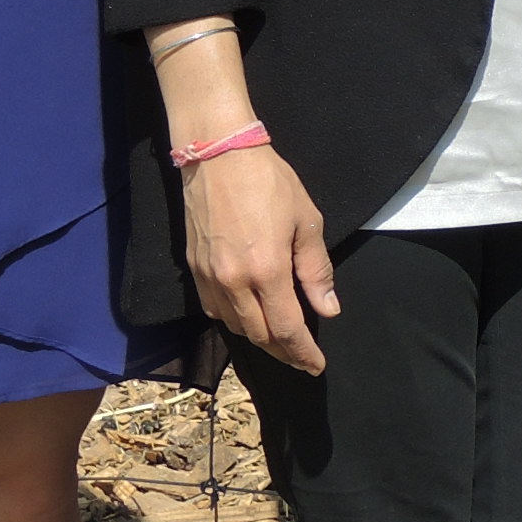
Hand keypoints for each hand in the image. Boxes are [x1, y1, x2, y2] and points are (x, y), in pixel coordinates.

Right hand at [181, 144, 339, 376]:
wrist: (218, 156)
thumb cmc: (270, 183)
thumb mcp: (307, 222)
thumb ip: (316, 271)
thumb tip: (327, 310)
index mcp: (266, 271)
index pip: (286, 329)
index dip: (302, 353)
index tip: (316, 366)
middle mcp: (233, 282)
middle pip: (258, 335)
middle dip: (283, 352)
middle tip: (302, 358)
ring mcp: (209, 278)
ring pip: (234, 326)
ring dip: (259, 339)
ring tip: (281, 341)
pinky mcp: (193, 269)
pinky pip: (214, 310)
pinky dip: (234, 321)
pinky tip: (250, 317)